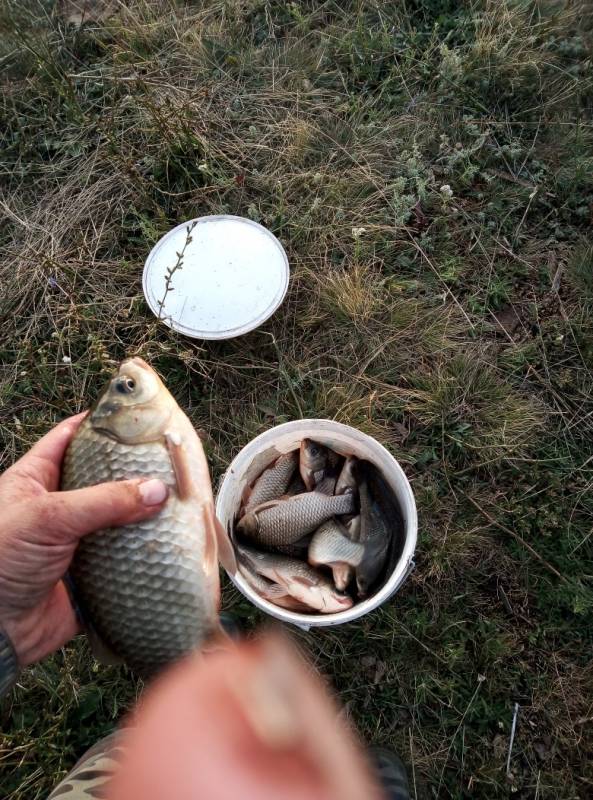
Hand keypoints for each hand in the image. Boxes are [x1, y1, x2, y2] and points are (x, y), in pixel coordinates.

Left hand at [0, 414, 168, 665]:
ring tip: (180, 496)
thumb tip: (159, 490)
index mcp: (36, 479)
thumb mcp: (48, 517)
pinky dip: (145, 553)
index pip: (71, 438)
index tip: (138, 416)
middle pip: (103, 478)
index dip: (102, 424)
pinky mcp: (91, 575)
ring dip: (144, 513)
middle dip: (134, 470)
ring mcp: (75, 541)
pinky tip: (172, 541)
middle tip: (170, 458)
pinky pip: (124, 558)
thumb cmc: (0, 560)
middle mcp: (58, 506)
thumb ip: (104, 501)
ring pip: (118, 518)